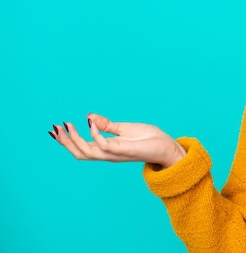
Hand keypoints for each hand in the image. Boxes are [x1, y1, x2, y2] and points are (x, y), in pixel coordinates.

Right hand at [49, 114, 186, 167]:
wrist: (167, 146)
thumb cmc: (149, 139)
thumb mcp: (125, 129)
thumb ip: (107, 125)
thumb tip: (89, 116)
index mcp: (108, 149)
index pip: (82, 148)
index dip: (68, 140)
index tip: (57, 127)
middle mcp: (109, 154)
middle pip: (80, 153)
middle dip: (65, 141)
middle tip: (55, 128)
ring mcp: (116, 153)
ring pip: (87, 152)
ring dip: (75, 139)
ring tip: (68, 125)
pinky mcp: (125, 150)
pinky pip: (104, 146)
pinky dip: (95, 134)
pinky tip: (91, 123)